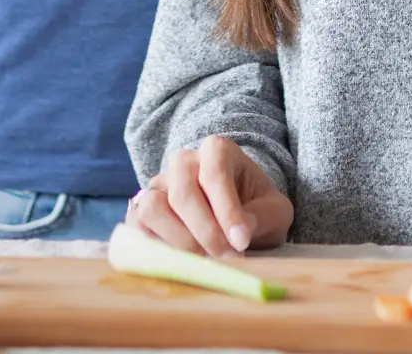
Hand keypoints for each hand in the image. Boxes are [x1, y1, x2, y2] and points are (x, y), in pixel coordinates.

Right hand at [127, 135, 293, 256]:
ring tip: (205, 261)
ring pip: (153, 207)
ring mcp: (158, 184)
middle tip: (227, 259)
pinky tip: (182, 261)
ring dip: (179, 240)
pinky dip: (156, 246)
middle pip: (183, 193)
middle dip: (206, 232)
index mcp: (217, 150)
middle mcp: (182, 161)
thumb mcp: (275, 213)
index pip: (214, 173)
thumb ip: (263, 217)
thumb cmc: (257, 211)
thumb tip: (239, 232)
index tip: (241, 242)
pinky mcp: (141, 209)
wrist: (235, 218)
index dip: (226, 210)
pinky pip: (136, 225)